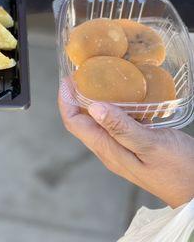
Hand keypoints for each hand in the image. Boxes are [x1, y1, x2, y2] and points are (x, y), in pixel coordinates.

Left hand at [58, 87, 193, 207]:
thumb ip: (121, 128)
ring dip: (93, 101)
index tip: (68, 80)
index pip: (74, 123)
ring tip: (99, 80)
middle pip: (82, 121)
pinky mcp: (134, 144)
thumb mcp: (150, 145)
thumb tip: (93, 108)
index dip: (66, 101)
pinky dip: (114, 107)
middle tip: (82, 75)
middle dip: (76, 98)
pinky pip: (116, 123)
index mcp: (108, 150)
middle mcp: (109, 149)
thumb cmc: (178, 169)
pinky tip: (124, 95)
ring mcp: (121, 148)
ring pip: (98, 121)